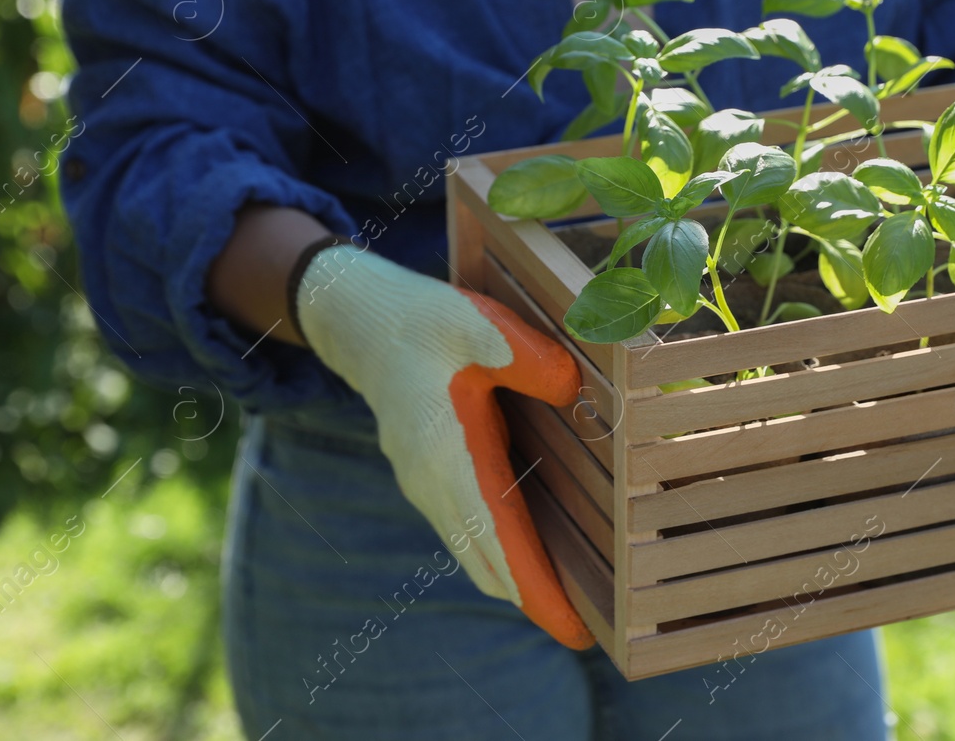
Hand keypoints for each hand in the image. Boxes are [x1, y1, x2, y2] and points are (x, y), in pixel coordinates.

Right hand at [294, 244, 592, 648]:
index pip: (500, 544)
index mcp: (449, 457)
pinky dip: (502, 556)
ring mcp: (428, 487)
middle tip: (590, 631)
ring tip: (571, 604)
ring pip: (476, 555)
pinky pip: (469, 534)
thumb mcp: (480, 326)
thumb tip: (574, 390)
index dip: (539, 591)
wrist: (364, 323)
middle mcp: (435, 486)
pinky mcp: (430, 478)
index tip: (576, 630)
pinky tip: (533, 555)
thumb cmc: (426, 322)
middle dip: (537, 602)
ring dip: (518, 582)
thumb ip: (528, 358)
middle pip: (490, 567)